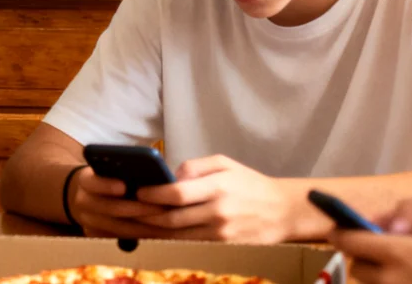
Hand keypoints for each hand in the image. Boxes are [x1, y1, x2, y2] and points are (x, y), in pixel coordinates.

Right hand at [68, 167, 176, 239]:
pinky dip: (139, 237)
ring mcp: (88, 222)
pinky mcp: (97, 238)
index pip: (93, 182)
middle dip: (138, 209)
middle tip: (162, 208)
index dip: (107, 185)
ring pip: (118, 228)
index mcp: (86, 180)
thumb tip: (154, 176)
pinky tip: (157, 233)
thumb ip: (125, 170)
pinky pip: (120, 240)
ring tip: (166, 223)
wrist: (89, 197)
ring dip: (144, 227)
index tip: (123, 186)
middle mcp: (83, 202)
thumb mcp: (112, 168)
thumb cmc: (109, 178)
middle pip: (110, 209)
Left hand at [130, 154, 295, 242]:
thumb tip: (169, 175)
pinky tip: (157, 234)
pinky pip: (190, 245)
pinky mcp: (222, 247)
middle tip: (128, 210)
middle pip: (172, 219)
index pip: (177, 194)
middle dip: (146, 215)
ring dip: (153, 231)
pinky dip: (171, 240)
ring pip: (177, 236)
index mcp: (218, 187)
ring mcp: (220, 234)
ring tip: (135, 223)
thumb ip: (195, 167)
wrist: (283, 212)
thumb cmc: (251, 184)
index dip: (153, 195)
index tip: (137, 192)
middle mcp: (218, 212)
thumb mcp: (226, 164)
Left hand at [332, 222, 411, 283]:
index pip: (349, 242)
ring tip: (397, 266)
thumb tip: (377, 225)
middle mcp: (390, 278)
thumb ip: (405, 223)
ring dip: (375, 273)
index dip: (339, 233)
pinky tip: (409, 278)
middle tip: (375, 249)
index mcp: (396, 252)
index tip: (335, 229)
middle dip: (361, 256)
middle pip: (356, 267)